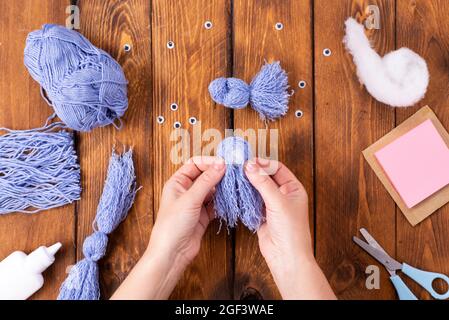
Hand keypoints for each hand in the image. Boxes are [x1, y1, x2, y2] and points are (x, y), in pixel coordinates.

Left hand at [147, 156, 224, 267]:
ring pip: (212, 190)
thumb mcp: (190, 199)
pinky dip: (223, 201)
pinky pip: (215, 204)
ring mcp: (195, 203)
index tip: (224, 163)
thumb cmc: (173, 224)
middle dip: (218, 174)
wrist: (172, 252)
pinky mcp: (203, 215)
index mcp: (177, 183)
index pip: (195, 164)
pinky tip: (230, 199)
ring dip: (222, 188)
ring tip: (234, 186)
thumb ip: (206, 181)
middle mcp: (186, 191)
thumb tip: (221, 164)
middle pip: (205, 176)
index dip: (209, 162)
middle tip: (233, 173)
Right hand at [245, 158, 335, 299]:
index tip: (248, 160)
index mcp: (293, 188)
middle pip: (266, 178)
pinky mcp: (262, 215)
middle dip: (253, 173)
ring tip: (234, 178)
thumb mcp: (277, 202)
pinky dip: (244, 197)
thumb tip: (250, 165)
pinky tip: (236, 192)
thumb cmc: (291, 230)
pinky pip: (252, 202)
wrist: (286, 256)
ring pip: (257, 189)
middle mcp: (283, 195)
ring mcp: (272, 205)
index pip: (277, 169)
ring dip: (247, 184)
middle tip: (238, 167)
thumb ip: (263, 183)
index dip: (263, 163)